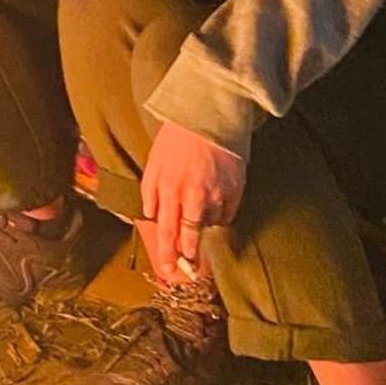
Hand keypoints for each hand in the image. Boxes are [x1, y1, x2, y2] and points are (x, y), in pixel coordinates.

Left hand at [141, 120, 246, 282]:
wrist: (209, 114)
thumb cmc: (178, 138)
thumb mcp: (154, 163)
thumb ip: (150, 192)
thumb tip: (151, 215)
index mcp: (169, 190)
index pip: (167, 231)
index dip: (168, 254)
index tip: (168, 270)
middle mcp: (193, 196)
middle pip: (191, 236)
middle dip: (189, 255)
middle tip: (189, 268)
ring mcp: (216, 194)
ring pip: (209, 226)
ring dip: (203, 227)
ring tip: (200, 211)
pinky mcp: (235, 189)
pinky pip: (227, 214)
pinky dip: (220, 214)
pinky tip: (215, 203)